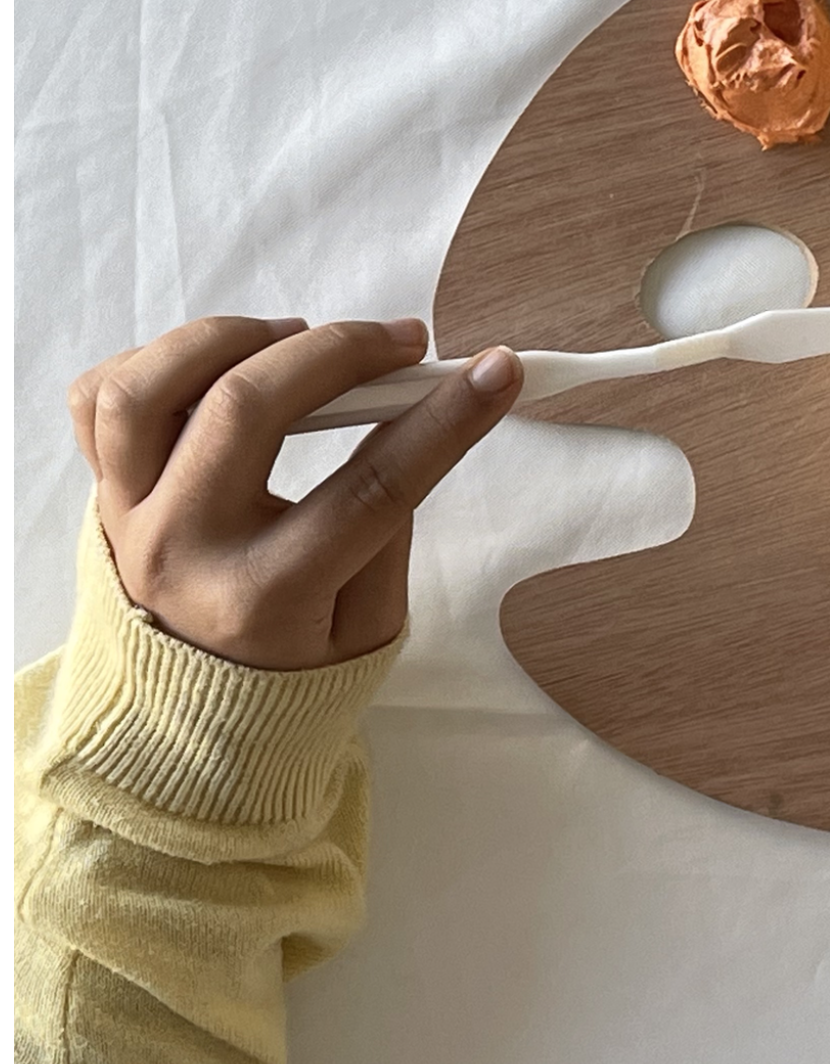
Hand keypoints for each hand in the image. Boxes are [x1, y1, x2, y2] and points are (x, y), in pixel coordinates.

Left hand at [67, 316, 522, 670]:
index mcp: (264, 598)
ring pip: (149, 389)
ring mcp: (128, 516)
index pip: (370, 487)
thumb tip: (410, 421)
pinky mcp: (101, 493)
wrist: (181, 724)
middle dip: (343, 352)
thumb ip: (388, 530)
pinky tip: (223, 365)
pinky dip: (157, 360)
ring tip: (297, 339)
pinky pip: (98, 399)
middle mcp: (182, 549)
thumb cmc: (293, 671)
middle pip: (249, 408)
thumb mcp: (369, 626)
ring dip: (234, 340)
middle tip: (404, 343)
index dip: (443, 422)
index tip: (497, 372)